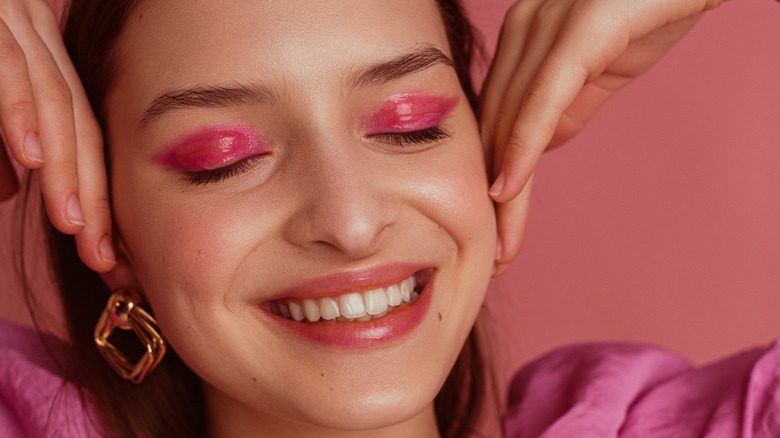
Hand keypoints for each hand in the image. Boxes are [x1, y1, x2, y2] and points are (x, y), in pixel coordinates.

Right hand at [0, 0, 113, 270]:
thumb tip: (13, 190)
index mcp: (43, 59)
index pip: (84, 136)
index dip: (99, 195)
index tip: (107, 251)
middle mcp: (38, 42)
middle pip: (81, 127)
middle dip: (96, 197)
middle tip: (105, 256)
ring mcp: (10, 26)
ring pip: (53, 102)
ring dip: (65, 168)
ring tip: (74, 224)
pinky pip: (3, 68)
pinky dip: (17, 114)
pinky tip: (31, 159)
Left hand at [481, 0, 725, 275]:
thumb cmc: (651, 10)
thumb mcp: (601, 73)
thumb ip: (564, 108)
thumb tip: (537, 148)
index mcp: (521, 40)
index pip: (497, 120)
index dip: (492, 177)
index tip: (490, 230)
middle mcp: (522, 29)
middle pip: (496, 126)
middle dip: (494, 196)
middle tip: (492, 253)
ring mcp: (546, 25)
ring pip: (512, 120)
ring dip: (504, 189)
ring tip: (499, 242)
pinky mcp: (578, 30)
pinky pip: (542, 100)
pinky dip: (522, 149)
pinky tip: (507, 191)